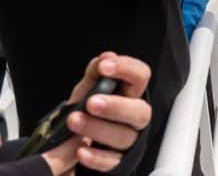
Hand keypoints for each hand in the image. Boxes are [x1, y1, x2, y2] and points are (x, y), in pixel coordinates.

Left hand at [43, 52, 151, 173]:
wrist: (74, 143)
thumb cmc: (88, 112)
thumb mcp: (87, 89)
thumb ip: (95, 73)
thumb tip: (106, 57)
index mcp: (130, 94)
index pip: (141, 76)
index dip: (127, 69)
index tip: (105, 66)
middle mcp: (134, 117)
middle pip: (141, 111)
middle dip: (117, 106)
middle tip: (92, 102)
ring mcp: (128, 140)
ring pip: (125, 136)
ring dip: (98, 129)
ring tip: (74, 122)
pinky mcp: (118, 162)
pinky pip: (113, 161)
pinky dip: (96, 156)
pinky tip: (81, 150)